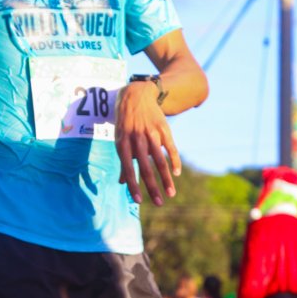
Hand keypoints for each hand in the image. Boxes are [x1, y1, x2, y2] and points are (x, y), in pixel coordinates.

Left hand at [115, 81, 180, 205]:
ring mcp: (151, 133)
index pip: (127, 168)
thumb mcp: (120, 139)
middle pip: (145, 167)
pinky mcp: (163, 128)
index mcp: (122, 143)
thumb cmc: (125, 122)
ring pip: (159, 160)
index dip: (133, 185)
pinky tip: (177, 174)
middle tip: (159, 203)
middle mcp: (136, 138)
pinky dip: (174, 161)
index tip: (139, 201)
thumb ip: (123, 161)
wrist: (136, 94)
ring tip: (171, 193)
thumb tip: (123, 183)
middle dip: (152, 187)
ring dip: (166, 179)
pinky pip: (170, 147)